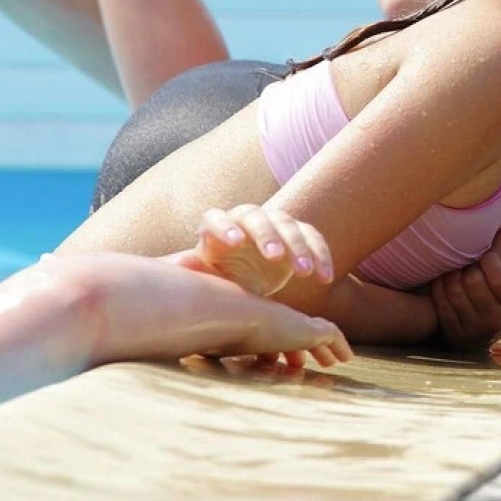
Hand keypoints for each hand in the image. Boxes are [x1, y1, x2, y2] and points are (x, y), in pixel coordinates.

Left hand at [179, 204, 334, 296]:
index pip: (216, 218)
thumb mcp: (206, 282)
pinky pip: (313, 238)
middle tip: (274, 256)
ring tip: (304, 273)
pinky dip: (321, 255)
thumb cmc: (221, 282)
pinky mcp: (298, 235)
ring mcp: (275, 224)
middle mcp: (246, 220)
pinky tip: (324, 277)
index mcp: (215, 228)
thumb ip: (195, 272)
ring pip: (289, 225)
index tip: (234, 242)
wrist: (247, 283)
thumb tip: (176, 266)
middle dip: (267, 235)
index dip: (224, 226)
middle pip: (257, 217)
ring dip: (298, 247)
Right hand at [201, 311, 352, 369]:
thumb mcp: (209, 345)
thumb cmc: (208, 329)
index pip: (271, 338)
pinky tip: (344, 358)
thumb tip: (184, 373)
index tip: (284, 364)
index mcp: (254, 325)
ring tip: (332, 363)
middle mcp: (274, 322)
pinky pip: (330, 336)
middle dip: (306, 350)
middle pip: (296, 335)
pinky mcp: (307, 328)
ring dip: (323, 350)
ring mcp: (291, 323)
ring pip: (316, 335)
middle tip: (312, 364)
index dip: (279, 351)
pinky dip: (338, 346)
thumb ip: (208, 351)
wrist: (224, 313)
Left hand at [430, 228, 500, 351]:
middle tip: (472, 259)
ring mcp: (471, 328)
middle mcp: (495, 321)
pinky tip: (445, 277)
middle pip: (474, 281)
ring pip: (454, 290)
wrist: (484, 334)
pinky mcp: (451, 330)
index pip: (500, 279)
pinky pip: (440, 300)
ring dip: (453, 272)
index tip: (488, 254)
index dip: (491, 259)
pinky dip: (440, 284)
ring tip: (459, 267)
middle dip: (471, 265)